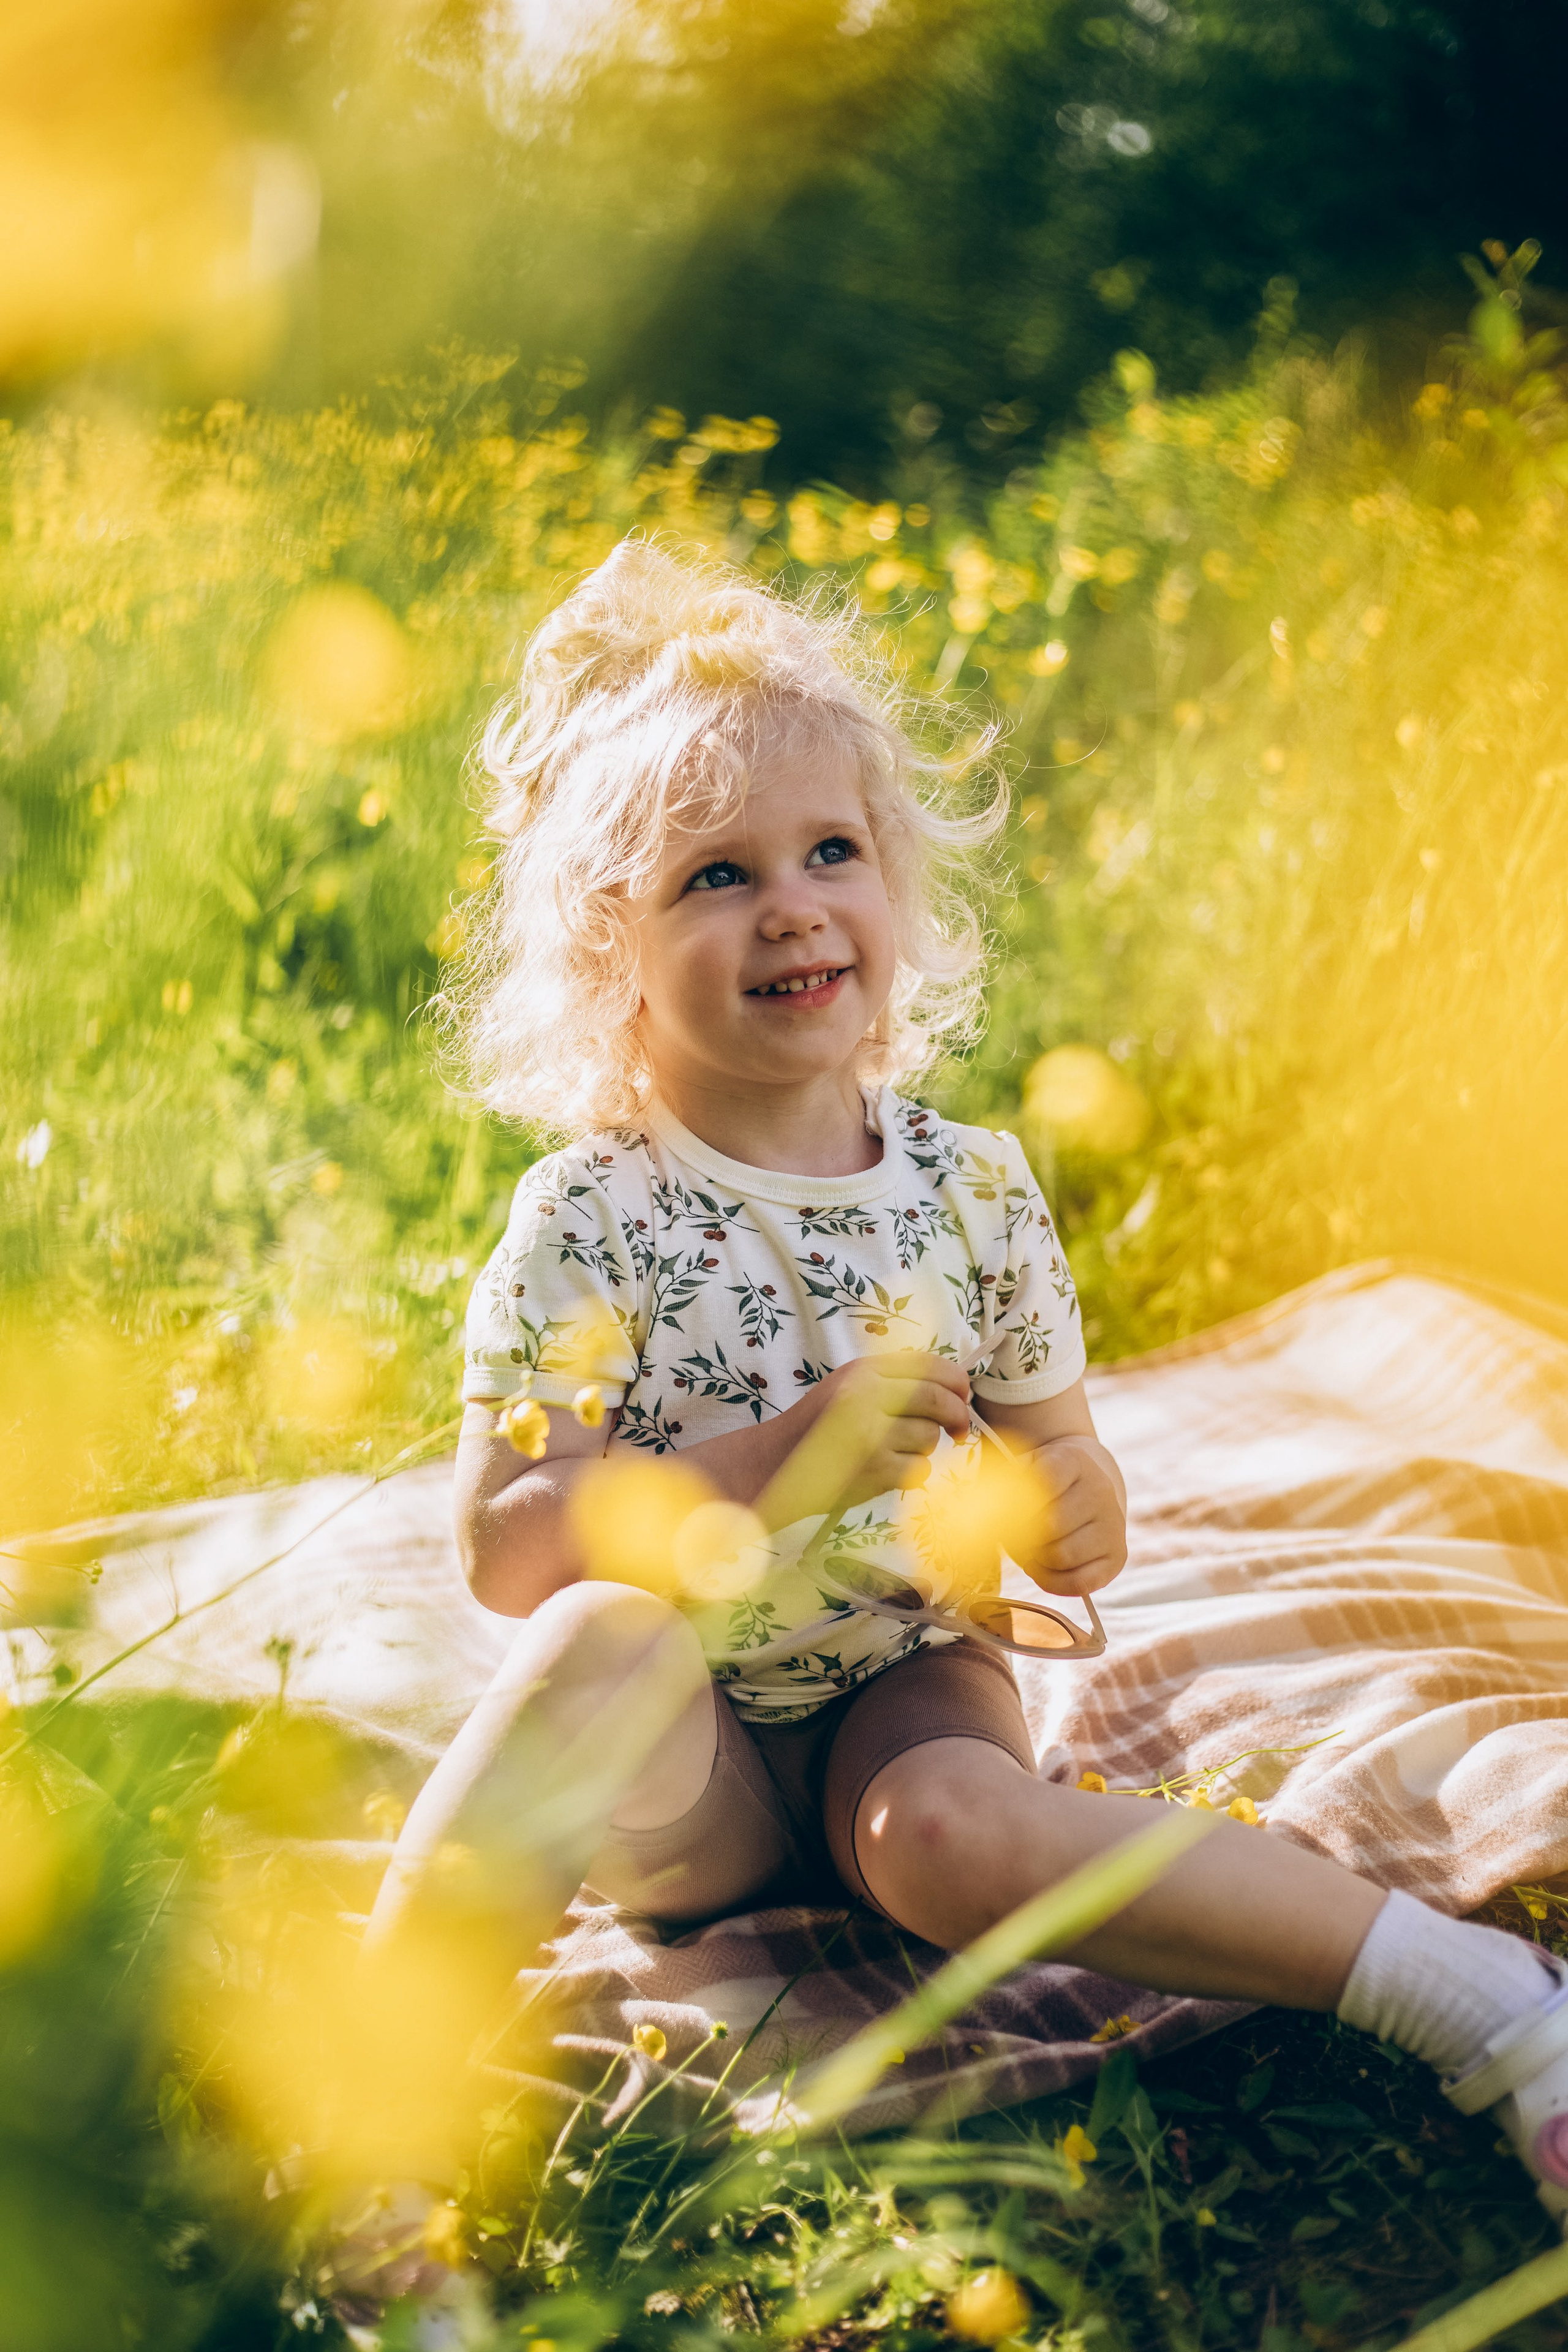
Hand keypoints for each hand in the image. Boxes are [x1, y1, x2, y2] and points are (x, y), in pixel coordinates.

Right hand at [771, 1351, 973, 1515]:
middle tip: (958, 1431)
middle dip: (957, 1416)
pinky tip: (887, 1470)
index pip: (928, 1364)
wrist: (776, 1463)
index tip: (963, 1396)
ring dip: (923, 1448)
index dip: (956, 1380)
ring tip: (894, 1450)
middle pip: (938, 1399)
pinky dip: (911, 1473)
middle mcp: (867, 1395)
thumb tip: (952, 1390)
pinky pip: (920, 1469)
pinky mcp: (874, 1469)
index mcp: (863, 1370)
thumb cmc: (817, 1427)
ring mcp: (871, 1433)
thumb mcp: (848, 1386)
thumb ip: (892, 1381)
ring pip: (930, 1437)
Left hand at [1011, 1434, 1126, 1595]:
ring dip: (1036, 1559)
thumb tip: (979, 1514)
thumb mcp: (1025, 1468)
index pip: (1044, 1481)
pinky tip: (1041, 1568)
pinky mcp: (1118, 1556)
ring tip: (1029, 1549)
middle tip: (1015, 1534)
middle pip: (1052, 1526)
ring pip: (1063, 1556)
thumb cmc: (1045, 1482)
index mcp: (1074, 1460)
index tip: (1007, 1508)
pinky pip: (1079, 1583)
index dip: (1018, 1502)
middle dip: (1024, 1536)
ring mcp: (1114, 1525)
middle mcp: (1101, 1490)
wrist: (1089, 1484)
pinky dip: (1051, 1581)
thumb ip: (1004, 1485)